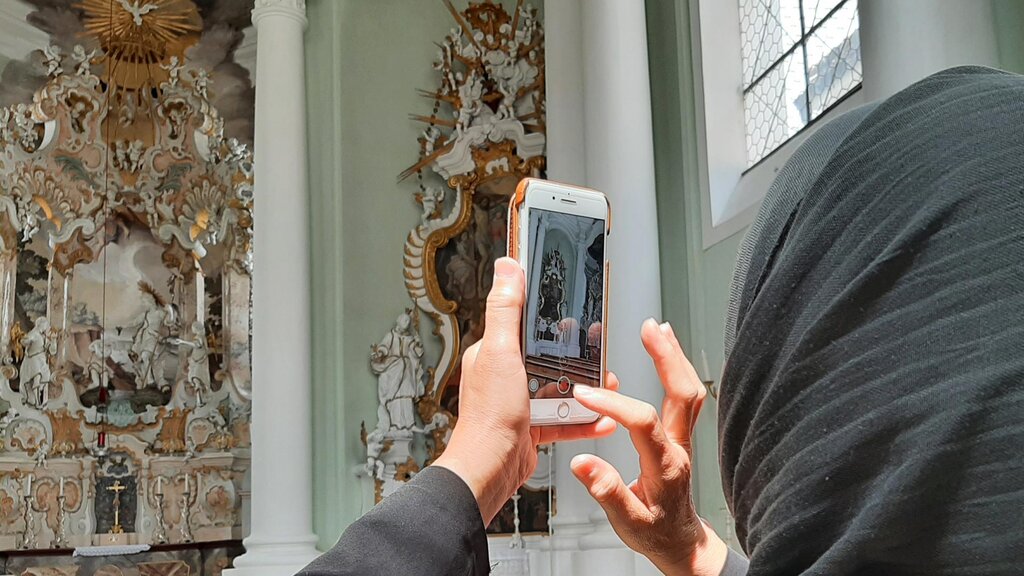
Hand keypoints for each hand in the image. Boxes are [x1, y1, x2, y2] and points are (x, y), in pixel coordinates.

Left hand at [434, 257, 616, 522]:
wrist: (491, 470)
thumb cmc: (490, 416)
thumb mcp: (501, 352)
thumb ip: (505, 309)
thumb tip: (506, 266)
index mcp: (494, 352)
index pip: (524, 322)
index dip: (549, 316)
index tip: (574, 311)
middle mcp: (506, 375)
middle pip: (549, 356)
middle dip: (577, 357)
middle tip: (600, 354)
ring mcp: (520, 402)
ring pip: (561, 387)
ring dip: (586, 390)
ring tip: (607, 387)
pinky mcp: (532, 427)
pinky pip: (564, 418)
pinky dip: (584, 420)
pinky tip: (601, 419)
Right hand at [569, 319, 727, 575]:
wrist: (680, 541)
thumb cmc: (655, 532)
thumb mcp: (627, 522)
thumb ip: (606, 491)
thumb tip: (583, 464)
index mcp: (664, 465)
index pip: (641, 422)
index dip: (613, 404)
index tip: (585, 394)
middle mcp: (678, 446)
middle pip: (682, 392)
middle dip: (665, 357)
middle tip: (648, 330)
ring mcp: (682, 439)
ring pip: (688, 389)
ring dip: (674, 356)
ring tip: (657, 330)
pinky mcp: (680, 435)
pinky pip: (684, 395)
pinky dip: (675, 368)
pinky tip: (664, 353)